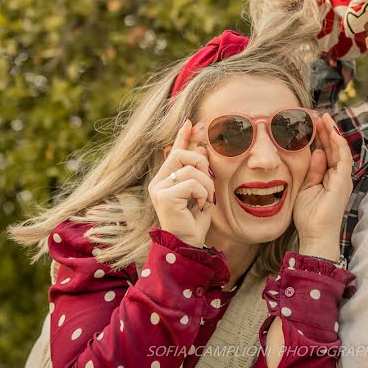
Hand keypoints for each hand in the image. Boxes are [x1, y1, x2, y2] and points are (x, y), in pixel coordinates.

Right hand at [147, 120, 214, 247]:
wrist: (187, 245)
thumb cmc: (194, 222)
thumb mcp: (200, 192)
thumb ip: (199, 172)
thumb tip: (202, 147)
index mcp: (165, 180)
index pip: (174, 152)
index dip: (183, 136)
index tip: (191, 122)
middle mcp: (158, 182)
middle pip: (181, 154)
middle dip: (201, 163)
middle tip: (210, 181)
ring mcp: (159, 189)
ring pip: (190, 169)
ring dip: (206, 184)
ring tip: (206, 200)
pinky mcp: (164, 197)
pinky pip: (192, 183)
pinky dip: (203, 193)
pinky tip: (200, 206)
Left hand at [292, 113, 352, 259]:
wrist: (315, 234)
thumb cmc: (309, 216)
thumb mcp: (306, 186)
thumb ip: (312, 170)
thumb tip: (316, 152)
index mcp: (329, 177)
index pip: (326, 152)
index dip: (320, 137)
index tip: (311, 123)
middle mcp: (338, 175)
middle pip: (333, 148)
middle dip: (326, 131)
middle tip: (318, 114)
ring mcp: (342, 178)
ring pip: (339, 149)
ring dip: (332, 132)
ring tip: (324, 117)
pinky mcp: (343, 181)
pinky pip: (343, 158)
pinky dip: (338, 143)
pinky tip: (332, 132)